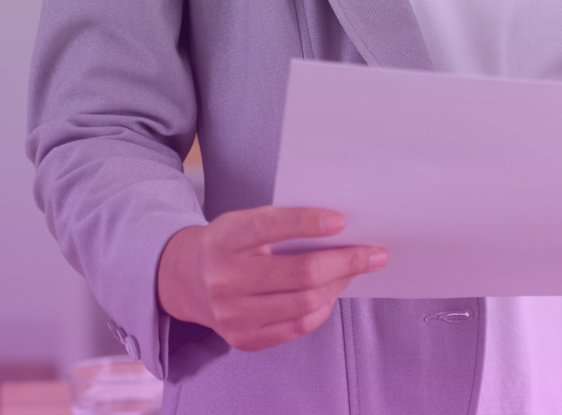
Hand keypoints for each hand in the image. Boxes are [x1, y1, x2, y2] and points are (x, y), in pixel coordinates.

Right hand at [156, 207, 384, 350]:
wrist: (186, 280)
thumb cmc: (230, 244)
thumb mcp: (244, 221)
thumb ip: (282, 223)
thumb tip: (342, 228)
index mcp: (225, 240)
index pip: (269, 228)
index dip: (307, 223)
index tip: (341, 221)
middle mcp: (224, 280)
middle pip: (300, 273)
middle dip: (346, 261)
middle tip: (375, 253)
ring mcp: (232, 315)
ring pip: (304, 302)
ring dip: (340, 283)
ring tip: (356, 270)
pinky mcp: (242, 339)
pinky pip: (296, 326)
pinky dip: (322, 309)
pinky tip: (331, 292)